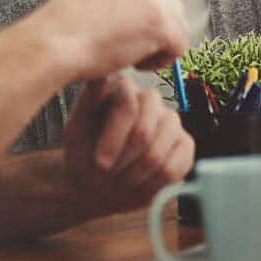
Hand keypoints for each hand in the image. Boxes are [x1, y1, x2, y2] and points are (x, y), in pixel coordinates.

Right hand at [50, 0, 186, 77]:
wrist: (56, 41)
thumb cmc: (65, 27)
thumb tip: (140, 13)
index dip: (149, 12)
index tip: (136, 28)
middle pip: (174, 4)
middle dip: (158, 27)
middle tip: (132, 44)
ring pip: (179, 26)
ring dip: (159, 45)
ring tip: (130, 53)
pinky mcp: (163, 23)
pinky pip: (179, 47)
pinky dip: (161, 61)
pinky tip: (135, 61)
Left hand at [63, 75, 194, 214]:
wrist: (98, 182)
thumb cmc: (84, 152)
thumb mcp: (75, 128)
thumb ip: (87, 102)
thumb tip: (99, 78)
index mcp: (122, 86)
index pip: (127, 104)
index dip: (114, 138)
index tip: (100, 162)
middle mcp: (149, 97)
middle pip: (144, 131)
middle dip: (124, 160)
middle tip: (109, 173)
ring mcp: (170, 119)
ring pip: (158, 152)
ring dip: (136, 174)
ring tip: (121, 180)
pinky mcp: (184, 143)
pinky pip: (175, 166)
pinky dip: (154, 183)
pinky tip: (141, 182)